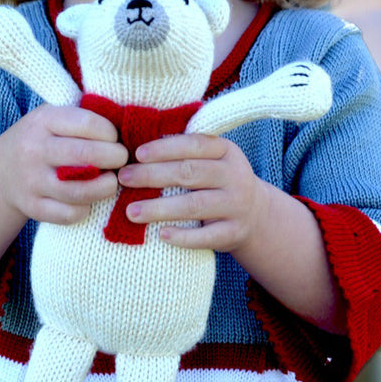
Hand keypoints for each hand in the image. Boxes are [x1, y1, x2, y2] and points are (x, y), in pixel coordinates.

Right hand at [0, 104, 126, 224]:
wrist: (0, 171)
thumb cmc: (40, 139)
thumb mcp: (53, 117)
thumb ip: (81, 118)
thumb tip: (124, 124)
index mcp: (43, 121)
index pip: (87, 124)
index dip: (110, 132)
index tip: (115, 138)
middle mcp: (34, 150)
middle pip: (85, 156)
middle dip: (114, 158)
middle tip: (122, 159)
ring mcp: (31, 181)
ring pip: (79, 190)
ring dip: (105, 187)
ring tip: (111, 181)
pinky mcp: (32, 207)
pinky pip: (68, 214)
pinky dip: (86, 208)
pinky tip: (89, 199)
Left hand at [118, 134, 267, 253]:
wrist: (256, 215)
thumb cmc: (218, 181)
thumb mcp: (213, 159)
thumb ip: (185, 152)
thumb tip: (137, 149)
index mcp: (227, 151)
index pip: (194, 145)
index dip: (165, 148)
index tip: (138, 154)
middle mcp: (235, 176)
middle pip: (190, 173)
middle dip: (153, 175)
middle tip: (124, 179)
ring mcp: (236, 205)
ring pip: (194, 205)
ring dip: (159, 208)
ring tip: (131, 211)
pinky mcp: (234, 233)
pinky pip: (206, 236)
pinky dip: (183, 236)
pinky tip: (161, 235)